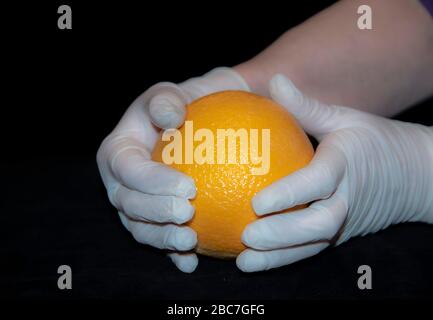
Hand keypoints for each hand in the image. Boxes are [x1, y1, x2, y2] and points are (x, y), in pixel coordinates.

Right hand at [97, 67, 249, 272]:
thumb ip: (166, 100)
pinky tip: (190, 262)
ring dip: (162, 238)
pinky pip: (156, 240)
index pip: (129, 170)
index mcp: (117, 153)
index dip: (153, 182)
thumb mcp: (169, 95)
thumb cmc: (177, 109)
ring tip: (191, 241)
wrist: (185, 130)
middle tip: (189, 214)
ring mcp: (132, 205)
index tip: (188, 187)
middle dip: (156, 213)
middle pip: (129, 204)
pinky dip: (170, 254)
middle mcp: (119, 183)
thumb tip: (171, 117)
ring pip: (139, 228)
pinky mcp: (149, 221)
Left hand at [237, 74, 432, 271]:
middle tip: (247, 235)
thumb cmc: (374, 141)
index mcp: (346, 165)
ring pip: (314, 245)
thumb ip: (307, 106)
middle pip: (319, 224)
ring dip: (279, 257)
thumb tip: (275, 81)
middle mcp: (347, 198)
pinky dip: (286, 258)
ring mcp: (346, 221)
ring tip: (245, 262)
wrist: (416, 174)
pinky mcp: (341, 234)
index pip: (318, 182)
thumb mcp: (344, 118)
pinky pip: (313, 249)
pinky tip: (257, 261)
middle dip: (283, 235)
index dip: (290, 194)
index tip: (257, 202)